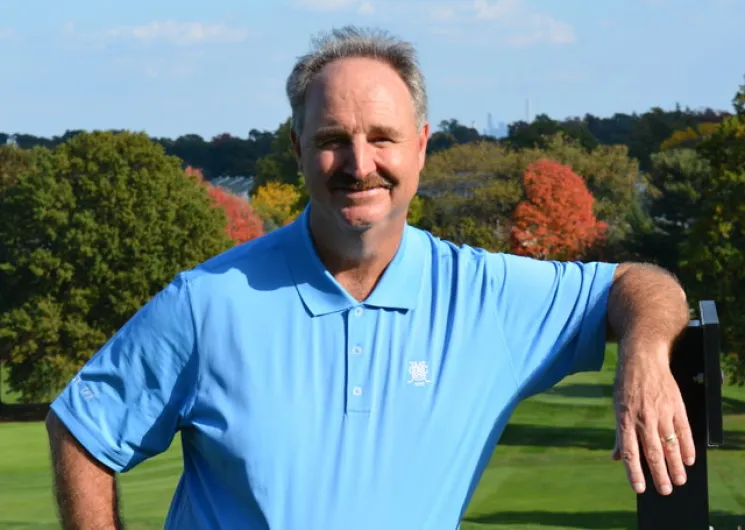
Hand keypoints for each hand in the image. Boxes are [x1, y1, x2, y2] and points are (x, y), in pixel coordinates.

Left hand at [611, 341, 695, 495]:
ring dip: (675, 465)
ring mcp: (661, 411)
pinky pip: (683, 430)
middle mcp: (643, 417)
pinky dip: (687, 447)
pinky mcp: (676, 405)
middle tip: (665, 491)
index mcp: (625, 418)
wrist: (642, 357)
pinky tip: (689, 460)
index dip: (634, 472)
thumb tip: (616, 458)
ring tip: (680, 480)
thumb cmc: (626, 384)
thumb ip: (619, 435)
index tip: (640, 489)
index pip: (630, 451)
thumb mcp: (617, 407)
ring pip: (670, 444)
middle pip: (653, 452)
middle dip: (660, 474)